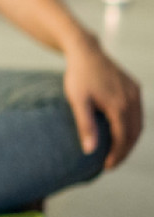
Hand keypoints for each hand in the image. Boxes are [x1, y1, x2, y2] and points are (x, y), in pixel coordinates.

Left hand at [64, 41, 142, 168]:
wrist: (84, 50)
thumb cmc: (77, 76)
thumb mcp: (77, 101)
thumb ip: (85, 125)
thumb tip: (89, 150)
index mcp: (119, 105)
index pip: (122, 138)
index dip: (116, 154)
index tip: (106, 166)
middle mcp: (132, 100)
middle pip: (134, 133)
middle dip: (125, 150)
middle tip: (112, 163)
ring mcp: (135, 92)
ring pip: (139, 123)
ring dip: (130, 139)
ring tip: (117, 151)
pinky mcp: (134, 86)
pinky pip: (138, 112)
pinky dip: (132, 125)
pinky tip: (122, 131)